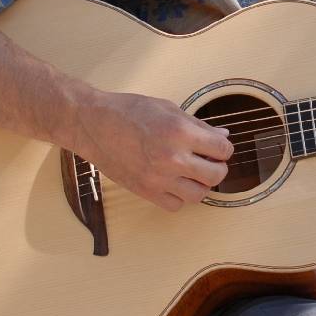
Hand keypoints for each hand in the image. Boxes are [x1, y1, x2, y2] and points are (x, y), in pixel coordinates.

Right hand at [77, 91, 232, 210]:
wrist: (92, 123)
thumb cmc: (128, 111)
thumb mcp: (168, 109)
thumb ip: (198, 126)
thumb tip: (223, 136)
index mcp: (180, 132)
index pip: (223, 149)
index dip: (223, 148)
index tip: (216, 147)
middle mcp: (171, 157)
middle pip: (216, 175)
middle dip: (217, 167)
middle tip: (209, 161)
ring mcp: (158, 177)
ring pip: (199, 195)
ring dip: (201, 185)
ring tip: (192, 173)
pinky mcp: (145, 191)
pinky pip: (176, 205)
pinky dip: (179, 197)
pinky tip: (174, 183)